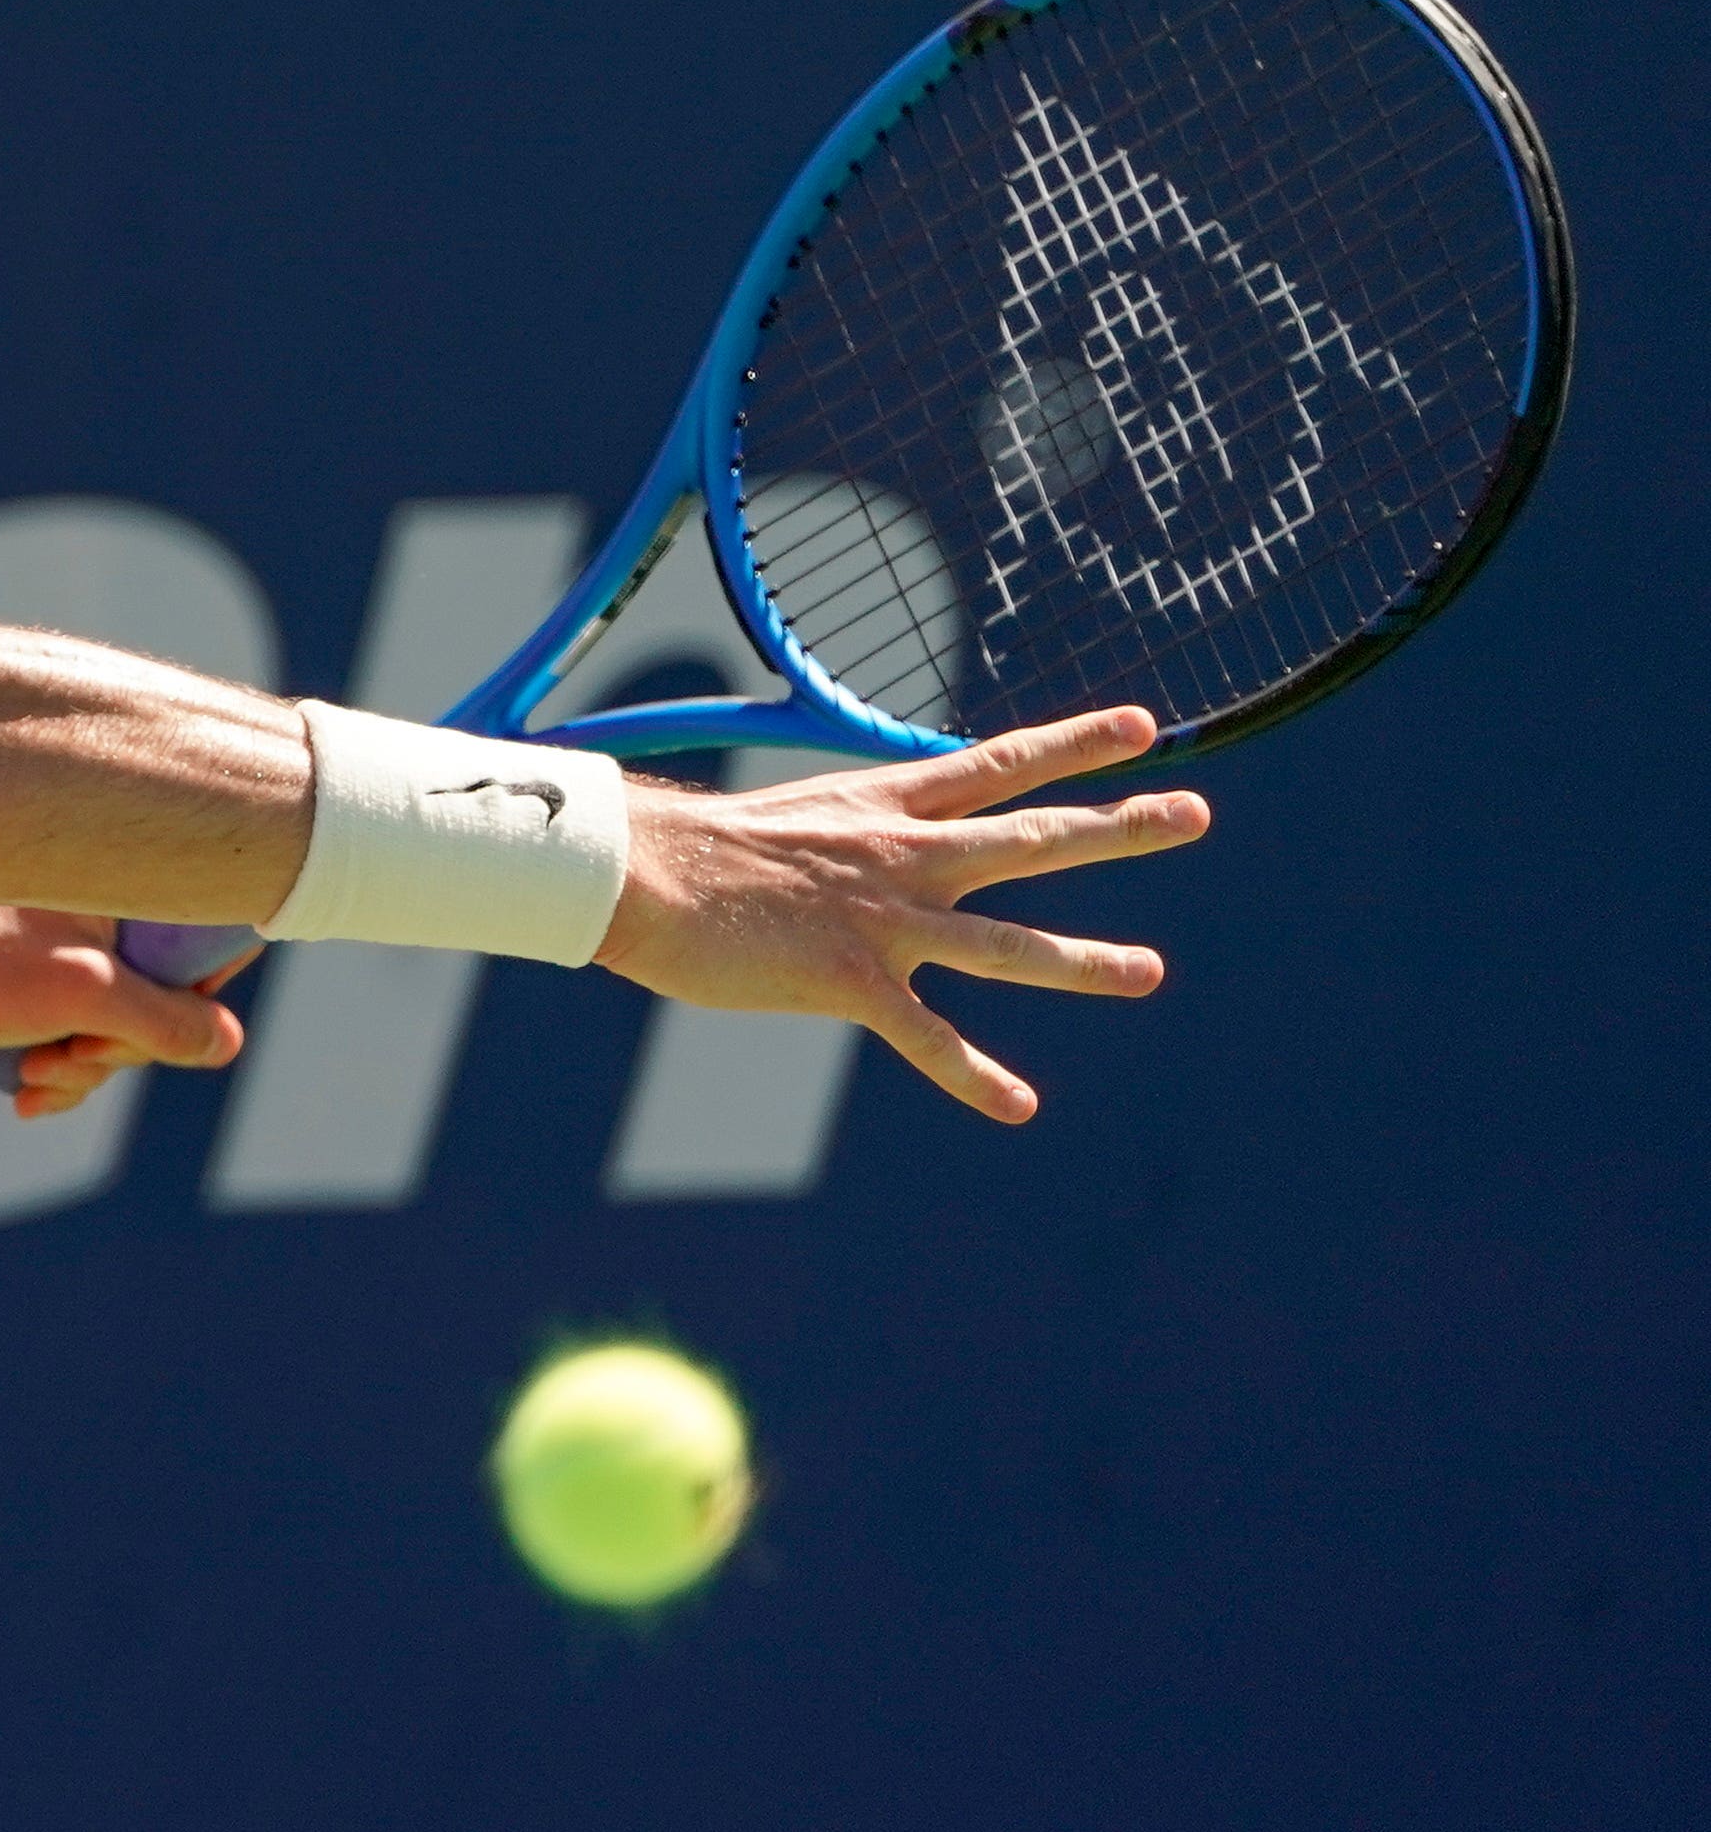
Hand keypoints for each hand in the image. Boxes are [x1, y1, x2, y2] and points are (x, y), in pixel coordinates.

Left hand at [0, 901, 248, 1118]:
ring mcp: (55, 948)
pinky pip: (61, 1034)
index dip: (190, 1007)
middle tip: (68, 1057)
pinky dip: (49, 1069)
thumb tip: (230, 1043)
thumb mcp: (82, 995)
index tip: (146, 1035)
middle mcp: (95, 912)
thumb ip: (163, 1018)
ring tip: (31, 1075)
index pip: (200, 949)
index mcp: (120, 892)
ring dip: (78, 1068)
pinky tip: (19, 1092)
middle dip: (116, 1050)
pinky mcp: (17, 980)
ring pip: (105, 1027)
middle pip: (154, 1003)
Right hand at [595, 707, 1211, 1125]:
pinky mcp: (847, 980)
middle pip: (1031, 837)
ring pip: (1006, 944)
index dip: (1073, 744)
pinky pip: (925, 1035)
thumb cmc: (691, 850)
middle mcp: (900, 855)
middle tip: (1194, 813)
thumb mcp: (788, 821)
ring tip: (1150, 972)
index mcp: (883, 806)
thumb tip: (847, 849)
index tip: (1143, 726)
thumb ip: (841, 838)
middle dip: (1119, 825)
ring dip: (1084, 960)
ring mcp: (881, 919)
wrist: (636, 873)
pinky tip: (1020, 1105)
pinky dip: (973, 1075)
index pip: (997, 764)